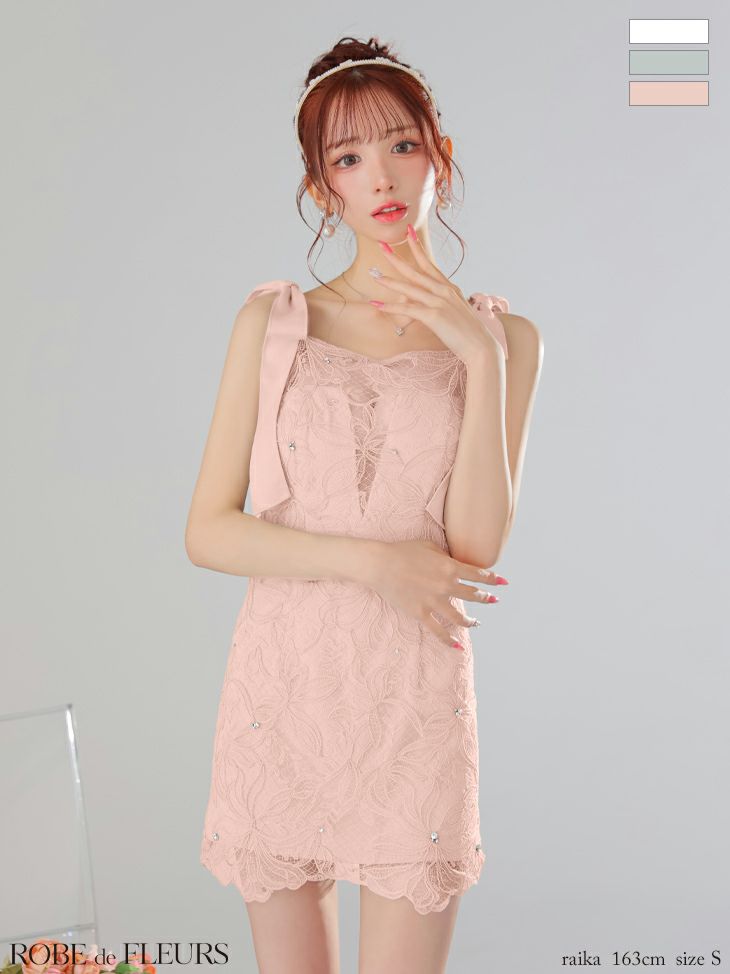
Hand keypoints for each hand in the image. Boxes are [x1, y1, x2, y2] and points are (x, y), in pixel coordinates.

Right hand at [362, 538, 505, 650]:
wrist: (380, 565)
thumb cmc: (403, 551)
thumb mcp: (429, 547)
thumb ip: (445, 556)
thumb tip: (453, 562)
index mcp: (450, 567)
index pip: (478, 575)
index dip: (493, 579)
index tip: (503, 583)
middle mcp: (446, 585)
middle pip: (474, 596)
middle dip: (487, 598)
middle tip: (493, 600)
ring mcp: (434, 602)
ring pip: (460, 617)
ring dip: (472, 621)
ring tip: (477, 622)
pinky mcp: (421, 614)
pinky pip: (438, 631)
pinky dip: (449, 640)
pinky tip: (458, 646)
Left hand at [369, 225, 505, 363]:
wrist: (481, 346)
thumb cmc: (468, 333)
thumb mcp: (455, 312)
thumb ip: (441, 305)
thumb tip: (426, 306)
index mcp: (449, 288)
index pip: (429, 264)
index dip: (417, 248)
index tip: (408, 232)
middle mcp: (444, 291)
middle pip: (415, 270)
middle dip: (397, 257)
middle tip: (381, 244)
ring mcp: (439, 302)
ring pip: (409, 287)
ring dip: (389, 281)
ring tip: (373, 274)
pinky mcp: (434, 316)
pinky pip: (407, 309)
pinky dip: (390, 307)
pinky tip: (377, 304)